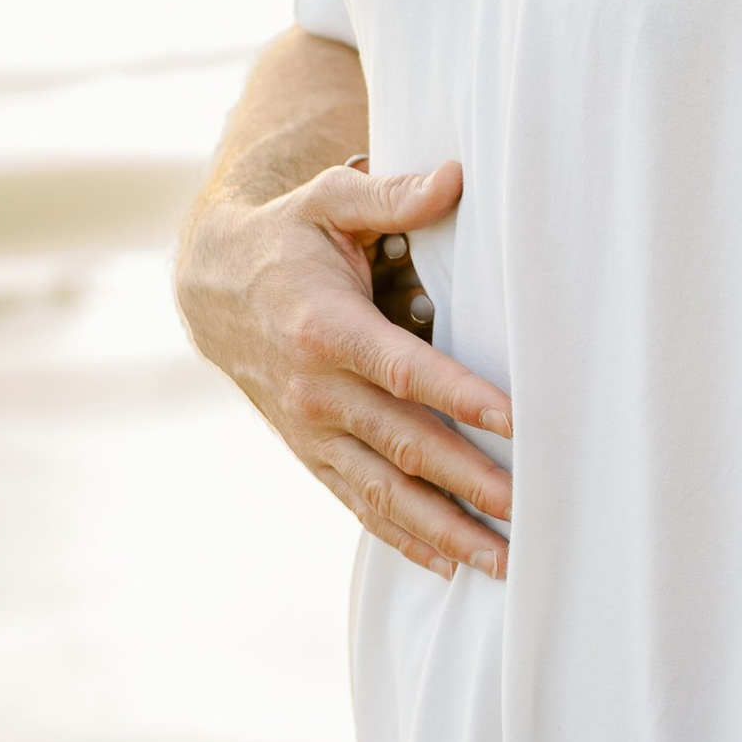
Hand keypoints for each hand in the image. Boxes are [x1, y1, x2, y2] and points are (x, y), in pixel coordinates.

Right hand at [176, 154, 515, 577]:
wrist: (211, 287)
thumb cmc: (287, 236)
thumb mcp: (329, 201)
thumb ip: (390, 196)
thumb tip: (454, 178)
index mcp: (325, 329)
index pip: (404, 371)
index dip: (461, 398)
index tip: (516, 422)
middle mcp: (314, 390)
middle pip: (403, 446)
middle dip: (468, 482)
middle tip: (530, 510)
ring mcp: (310, 430)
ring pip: (383, 492)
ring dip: (445, 530)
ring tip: (505, 561)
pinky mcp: (310, 452)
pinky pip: (358, 503)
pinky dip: (403, 537)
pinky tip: (449, 564)